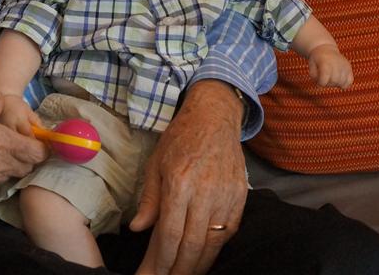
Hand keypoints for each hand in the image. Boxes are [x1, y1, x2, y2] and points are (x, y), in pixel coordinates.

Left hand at [129, 80, 246, 274]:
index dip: (157, 261)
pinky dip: (214, 250)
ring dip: (197, 266)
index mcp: (180, 183)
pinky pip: (228, 233)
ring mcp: (226, 198)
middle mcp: (206, 193)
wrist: (215, 118)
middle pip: (191, 246)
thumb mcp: (155, 163)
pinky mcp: (240, 200)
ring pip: (212, 244)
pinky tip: (202, 259)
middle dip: (177, 270)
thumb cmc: (180, 139)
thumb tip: (137, 229)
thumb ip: (149, 199)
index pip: (168, 235)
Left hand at [308, 45, 353, 88]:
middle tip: (325, 78)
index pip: (324, 80)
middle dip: (328, 83)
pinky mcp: (349, 68)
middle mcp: (336, 63)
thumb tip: (322, 83)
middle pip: (334, 81)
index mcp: (325, 63)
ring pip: (342, 82)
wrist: (325, 49)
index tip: (319, 79)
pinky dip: (344, 83)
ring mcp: (344, 65)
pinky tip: (339, 79)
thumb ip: (314, 76)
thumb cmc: (316, 59)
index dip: (321, 82)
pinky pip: (350, 81)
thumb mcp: (311, 66)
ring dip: (336, 83)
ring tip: (331, 77)